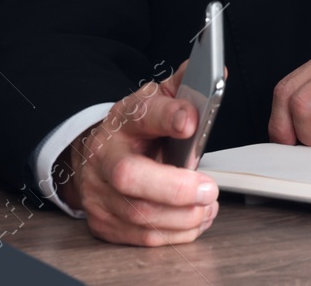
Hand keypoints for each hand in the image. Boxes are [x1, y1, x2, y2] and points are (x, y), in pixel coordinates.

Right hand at [57, 59, 220, 245]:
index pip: (143, 115)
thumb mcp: (156, 101)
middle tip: (209, 189)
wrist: (96, 159)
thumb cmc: (134, 131)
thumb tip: (214, 73)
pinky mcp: (104, 223)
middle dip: (175, 188)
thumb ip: (184, 87)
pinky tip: (194, 220)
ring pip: (140, 214)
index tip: (191, 121)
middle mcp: (105, 158)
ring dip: (183, 216)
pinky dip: (175, 233)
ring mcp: (99, 193)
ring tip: (208, 206)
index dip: (167, 117)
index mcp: (123, 121)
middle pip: (130, 176)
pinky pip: (142, 238)